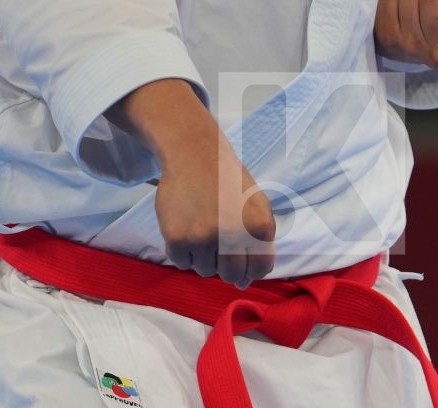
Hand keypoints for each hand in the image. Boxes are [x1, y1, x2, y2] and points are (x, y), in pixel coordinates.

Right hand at [153, 132, 275, 288]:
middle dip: (226, 266)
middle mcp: (232, 235)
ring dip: (204, 257)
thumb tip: (245, 283)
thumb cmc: (228, 181)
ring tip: (202, 229)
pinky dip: (184, 252)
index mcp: (258, 227)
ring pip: (205, 271)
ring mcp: (203, 238)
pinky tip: (187, 228)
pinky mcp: (177, 238)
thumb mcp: (258, 205)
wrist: (194, 154)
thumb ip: (259, 243)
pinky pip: (182, 263)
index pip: (260, 270)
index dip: (250, 269)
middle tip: (218, 242)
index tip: (240, 258)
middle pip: (232, 275)